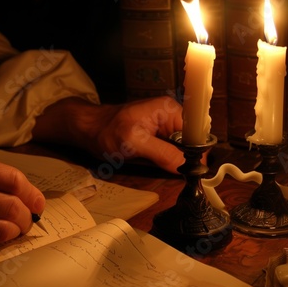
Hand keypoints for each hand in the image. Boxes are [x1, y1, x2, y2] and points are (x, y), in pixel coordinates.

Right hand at [0, 153, 44, 250]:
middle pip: (13, 208)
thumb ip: (1, 179)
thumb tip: (36, 201)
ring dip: (16, 231)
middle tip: (27, 219)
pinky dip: (0, 240)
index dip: (32, 195)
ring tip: (14, 227)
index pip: (14, 182)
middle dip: (27, 216)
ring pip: (4, 230)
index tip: (37, 203)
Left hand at [33, 96, 184, 172]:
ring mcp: (165, 127)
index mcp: (170, 111)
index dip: (199, 153)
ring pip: (183, 150)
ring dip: (178, 163)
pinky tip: (161, 167)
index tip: (195, 171)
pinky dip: (169, 162)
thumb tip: (188, 167)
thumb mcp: (135, 143)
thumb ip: (163, 153)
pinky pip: (172, 151)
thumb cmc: (107, 132)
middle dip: (188, 159)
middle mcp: (172, 117)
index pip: (198, 133)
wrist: (88, 130)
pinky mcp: (158, 137)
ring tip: (167, 171)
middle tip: (181, 175)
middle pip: (193, 142)